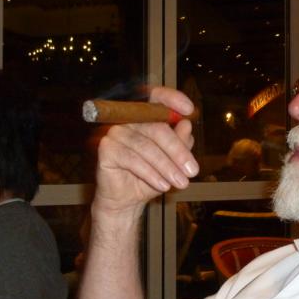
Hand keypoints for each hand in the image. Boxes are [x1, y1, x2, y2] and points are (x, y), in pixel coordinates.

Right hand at [93, 87, 197, 214]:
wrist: (127, 201)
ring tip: (180, 183)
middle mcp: (127, 119)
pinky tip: (163, 186)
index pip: (155, 96)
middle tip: (192, 170)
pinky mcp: (106, 147)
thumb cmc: (150, 177)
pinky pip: (132, 158)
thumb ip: (180, 142)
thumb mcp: (172, 161)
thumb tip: (186, 124)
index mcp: (143, 116)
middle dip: (177, 150)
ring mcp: (114, 132)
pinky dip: (151, 173)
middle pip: (156, 127)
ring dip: (167, 167)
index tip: (190, 109)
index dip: (172, 98)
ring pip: (146, 146)